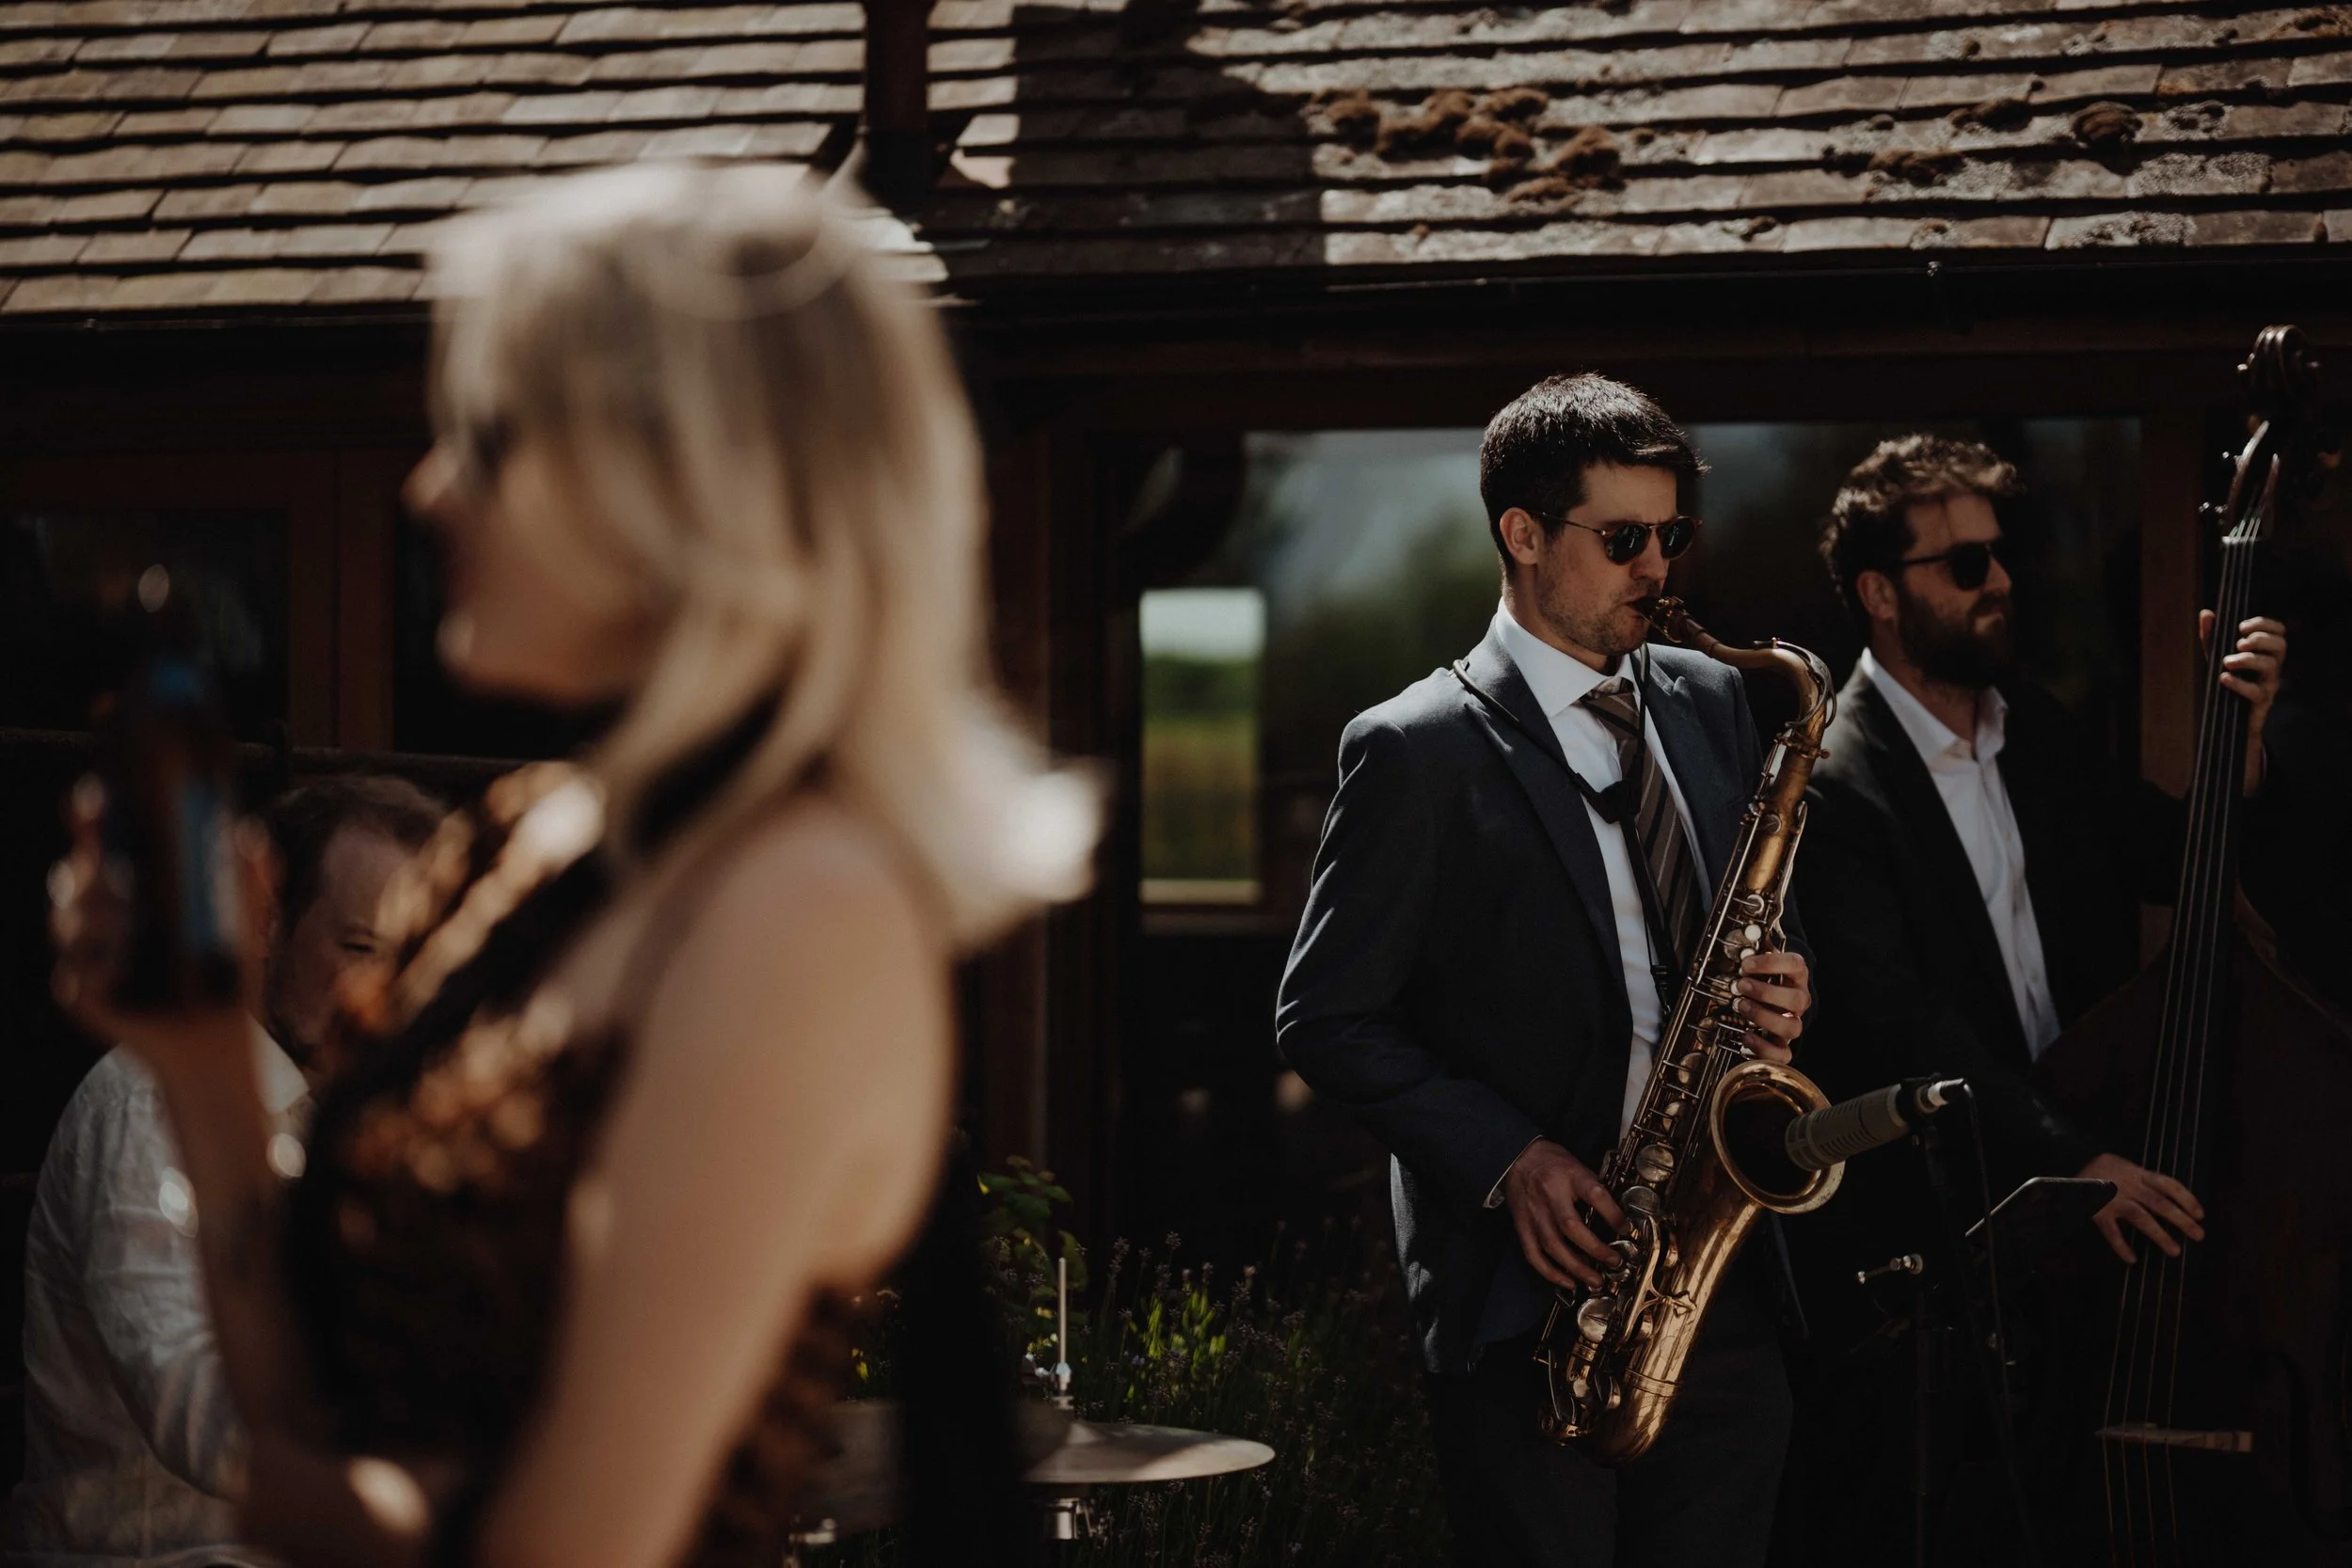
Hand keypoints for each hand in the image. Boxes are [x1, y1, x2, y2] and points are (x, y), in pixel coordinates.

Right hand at [49, 777, 270, 1079]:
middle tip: (111, 870)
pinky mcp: (83, 995)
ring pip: (68, 925)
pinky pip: (76, 976)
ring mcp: (86, 954)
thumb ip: (252, 875)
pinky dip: (93, 969)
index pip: (99, 842)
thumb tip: (249, 834)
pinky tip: (113, 966)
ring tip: (123, 919)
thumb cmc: (226, 966)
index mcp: (130, 884)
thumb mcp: (246, 918)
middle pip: (73, 879)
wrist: (219, 1030)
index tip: (94, 798)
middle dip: (89, 873)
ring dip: (92, 919)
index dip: (89, 817)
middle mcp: (100, 914)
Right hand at [1500, 1139, 1625, 1289]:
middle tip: (1614, 1262)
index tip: (1626, 1229)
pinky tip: (1567, 1282)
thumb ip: (1594, 1188)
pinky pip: (1533, 1254)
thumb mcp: (1578, 1165)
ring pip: (1552, 1246)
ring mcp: (1533, 1212)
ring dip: (1575, 1267)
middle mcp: (1550, 1194)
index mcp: (1569, 1175)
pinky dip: (1550, 1272)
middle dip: (1595, 1249)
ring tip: (1595, 1281)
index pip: (1594, 1194)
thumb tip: (1617, 1215)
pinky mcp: (1521, 1225)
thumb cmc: (1551, 1162)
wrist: (1517, 1157)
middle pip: (1571, 1226)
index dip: (1612, 1214)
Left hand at [1733, 949, 1808, 1062]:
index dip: (1771, 964)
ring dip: (1763, 1017)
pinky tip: (1746, 1037)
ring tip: (1741, 1006)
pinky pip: (1783, 1054)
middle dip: (1766, 993)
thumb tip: (1742, 934)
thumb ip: (1752, 950)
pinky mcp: (1783, 1044)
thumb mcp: (1758, 962)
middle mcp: (1798, 1000)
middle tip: (1741, 986)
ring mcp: (1792, 1022)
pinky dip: (1764, 1048)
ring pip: (1792, 1027)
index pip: (1795, 965)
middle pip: (1797, 1000)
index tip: (1746, 964)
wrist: (1767, 1000)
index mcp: (1795, 976)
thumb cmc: (1762, 979)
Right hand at [2078, 1151, 2204, 1263]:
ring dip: (2159, 1234)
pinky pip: (2111, 1231)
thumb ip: (2142, 1178)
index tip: (2201, 1215)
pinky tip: (2132, 1259)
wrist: (2068, 1164)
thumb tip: (2169, 1195)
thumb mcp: (2123, 1164)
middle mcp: (2128, 1185)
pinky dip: (2121, 1246)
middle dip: (2181, 1219)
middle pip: (2159, 1203)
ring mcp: (2113, 1199)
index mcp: (2136, 1173)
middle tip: (2199, 1235)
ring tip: (2175, 1250)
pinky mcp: (2097, 1211)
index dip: (2187, 1199)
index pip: (2168, 1184)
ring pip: (2140, 1217)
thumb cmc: (2100, 1168)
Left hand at [2199, 611, 2285, 791]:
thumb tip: (2206, 613)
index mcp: (2265, 651)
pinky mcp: (2262, 702)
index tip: (2241, 626)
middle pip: (2280, 645)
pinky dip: (2239, 683)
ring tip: (2227, 661)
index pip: (2278, 631)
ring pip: (2271, 665)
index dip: (2264, 624)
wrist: (2228, 718)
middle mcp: (2272, 665)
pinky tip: (2223, 678)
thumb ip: (2212, 637)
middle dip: (2260, 639)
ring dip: (2248, 660)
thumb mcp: (2216, 656)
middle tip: (2239, 643)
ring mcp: (2269, 684)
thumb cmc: (2227, 680)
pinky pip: (2256, 691)